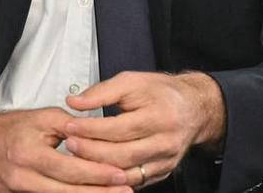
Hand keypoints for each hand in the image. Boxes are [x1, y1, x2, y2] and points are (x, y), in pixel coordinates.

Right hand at [0, 102, 133, 192]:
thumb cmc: (10, 128)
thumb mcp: (40, 117)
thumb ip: (69, 124)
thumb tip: (97, 133)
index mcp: (28, 153)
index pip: (69, 168)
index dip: (97, 173)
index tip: (121, 175)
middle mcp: (21, 177)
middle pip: (67, 192)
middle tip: (126, 191)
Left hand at [63, 71, 225, 188]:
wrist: (193, 108)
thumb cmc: (162, 93)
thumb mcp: (132, 81)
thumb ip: (101, 91)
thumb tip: (75, 102)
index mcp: (159, 116)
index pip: (118, 128)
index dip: (90, 129)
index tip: (70, 125)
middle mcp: (165, 141)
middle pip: (122, 154)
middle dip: (90, 151)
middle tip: (69, 144)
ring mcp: (166, 160)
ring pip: (127, 172)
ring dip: (99, 168)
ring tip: (78, 158)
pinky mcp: (163, 172)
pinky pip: (135, 181)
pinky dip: (114, 178)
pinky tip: (97, 169)